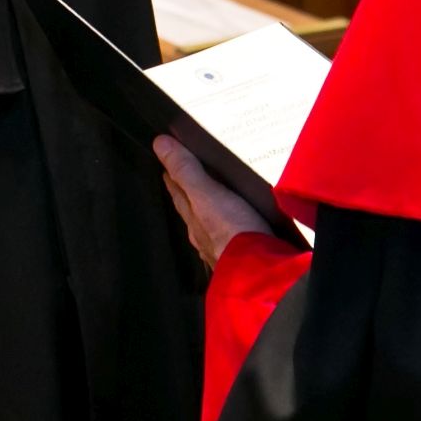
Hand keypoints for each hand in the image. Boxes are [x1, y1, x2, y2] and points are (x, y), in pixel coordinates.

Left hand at [153, 135, 269, 265]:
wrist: (261, 275)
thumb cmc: (232, 233)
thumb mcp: (207, 195)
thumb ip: (186, 171)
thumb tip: (159, 144)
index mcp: (194, 218)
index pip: (178, 193)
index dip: (173, 177)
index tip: (167, 165)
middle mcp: (204, 236)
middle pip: (193, 211)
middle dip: (191, 196)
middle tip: (190, 180)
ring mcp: (223, 249)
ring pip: (212, 227)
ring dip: (213, 214)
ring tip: (218, 203)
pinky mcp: (244, 258)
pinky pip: (234, 240)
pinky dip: (234, 230)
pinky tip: (242, 230)